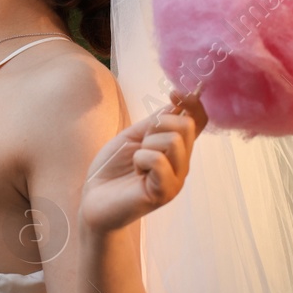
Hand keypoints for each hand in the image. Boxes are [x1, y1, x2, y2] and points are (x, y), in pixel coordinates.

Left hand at [78, 89, 207, 233]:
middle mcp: (181, 165)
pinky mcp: (164, 193)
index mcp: (176, 150)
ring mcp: (175, 180)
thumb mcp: (133, 137)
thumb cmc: (112, 169)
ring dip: (147, 144)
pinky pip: (158, 160)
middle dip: (158, 125)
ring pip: (173, 141)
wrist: (93, 199)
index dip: (192, 103)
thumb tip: (177, 103)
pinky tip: (136, 173)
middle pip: (186, 126)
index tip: (174, 93)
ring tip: (137, 162)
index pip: (199, 121)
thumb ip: (155, 123)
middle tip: (141, 144)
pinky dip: (141, 160)